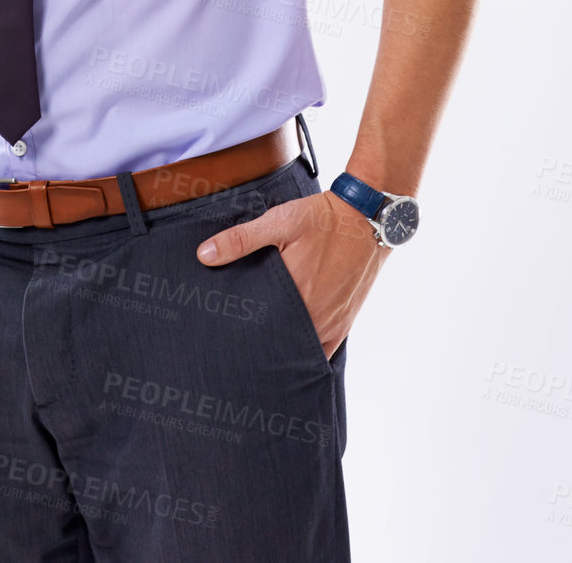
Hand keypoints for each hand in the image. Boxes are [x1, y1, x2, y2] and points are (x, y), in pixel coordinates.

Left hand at [195, 191, 386, 358]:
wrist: (367, 218)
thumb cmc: (322, 219)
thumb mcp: (278, 221)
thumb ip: (241, 240)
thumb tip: (204, 255)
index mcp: (296, 295)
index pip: (260, 330)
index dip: (241, 337)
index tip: (224, 338)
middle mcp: (316, 317)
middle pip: (280, 345)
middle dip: (259, 346)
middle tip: (236, 346)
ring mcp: (332, 323)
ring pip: (301, 351)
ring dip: (283, 350)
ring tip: (259, 349)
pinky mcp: (345, 322)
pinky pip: (323, 350)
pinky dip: (306, 353)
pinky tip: (290, 350)